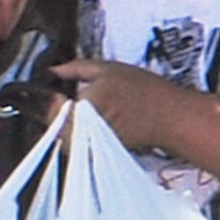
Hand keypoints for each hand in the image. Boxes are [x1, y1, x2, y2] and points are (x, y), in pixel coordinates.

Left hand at [47, 59, 202, 165]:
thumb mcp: (110, 69)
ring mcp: (90, 143)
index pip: (51, 107)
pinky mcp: (97, 151)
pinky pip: (75, 145)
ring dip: (63, 126)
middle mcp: (85, 128)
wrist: (170, 117)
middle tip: (63, 101)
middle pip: (54, 126)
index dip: (49, 99)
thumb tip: (52, 70)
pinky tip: (85, 124)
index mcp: (85, 105)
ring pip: (62, 137)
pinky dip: (74, 135)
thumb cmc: (143, 89)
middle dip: (55, 114)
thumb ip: (76, 68)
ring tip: (74, 112)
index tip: (56, 91)